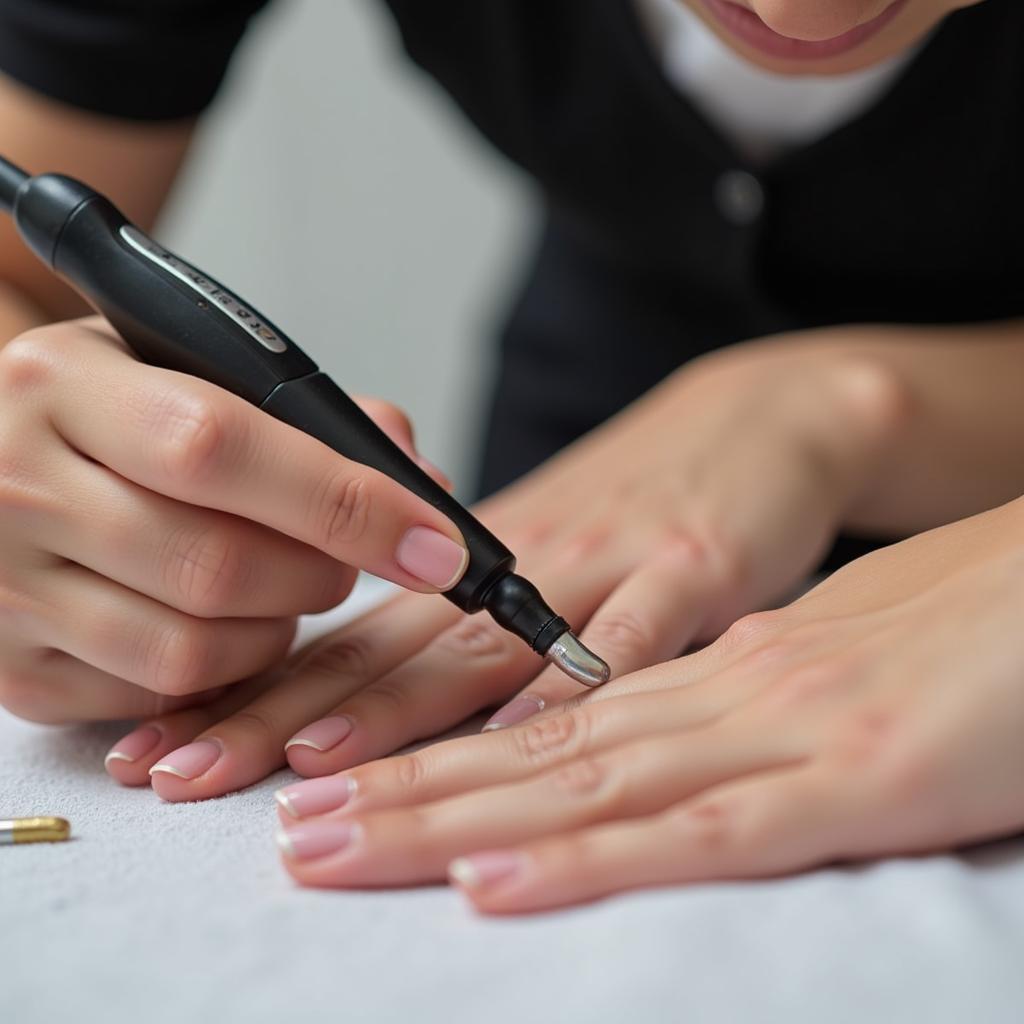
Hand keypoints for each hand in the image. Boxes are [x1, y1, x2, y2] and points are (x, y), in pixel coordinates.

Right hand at [0, 317, 463, 724]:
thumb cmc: (114, 412)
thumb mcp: (191, 372)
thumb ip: (315, 418)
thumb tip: (423, 485)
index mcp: (62, 381)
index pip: (221, 449)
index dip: (343, 502)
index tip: (434, 543)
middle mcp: (15, 484)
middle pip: (219, 566)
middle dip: (323, 574)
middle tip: (350, 559)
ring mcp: (5, 588)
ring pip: (193, 650)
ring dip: (278, 629)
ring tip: (283, 587)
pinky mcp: (12, 671)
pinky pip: (156, 697)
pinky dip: (223, 670)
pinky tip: (225, 624)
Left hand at [116, 335, 901, 799]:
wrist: (761, 416)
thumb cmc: (642, 494)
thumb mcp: (549, 544)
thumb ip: (472, 619)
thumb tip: (380, 692)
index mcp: (477, 563)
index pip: (351, 640)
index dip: (258, 697)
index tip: (171, 748)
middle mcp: (522, 559)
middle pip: (388, 651)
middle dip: (280, 717)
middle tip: (181, 770)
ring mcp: (606, 561)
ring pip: (485, 643)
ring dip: (394, 706)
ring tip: (306, 761)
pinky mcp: (692, 566)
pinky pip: (631, 633)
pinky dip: (572, 682)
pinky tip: (518, 738)